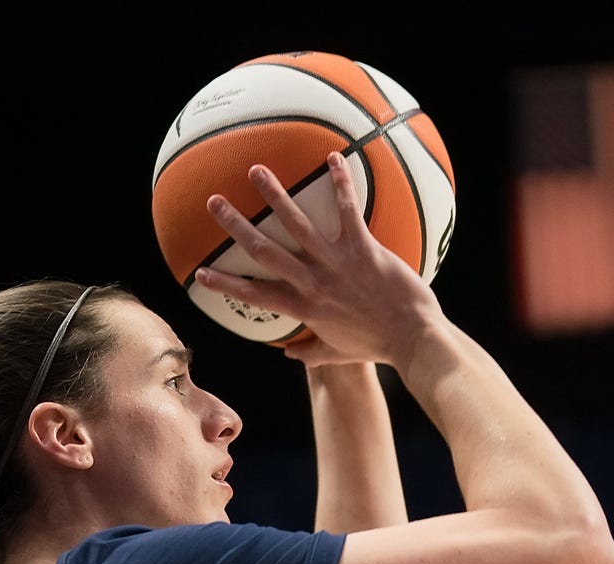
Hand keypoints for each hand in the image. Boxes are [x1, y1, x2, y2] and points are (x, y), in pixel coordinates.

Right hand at [195, 152, 446, 369]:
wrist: (412, 339)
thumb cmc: (377, 347)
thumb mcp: (337, 355)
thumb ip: (311, 353)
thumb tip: (289, 354)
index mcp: (304, 309)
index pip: (254, 296)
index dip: (225, 284)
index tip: (200, 273)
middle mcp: (313, 284)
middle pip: (264, 251)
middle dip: (236, 225)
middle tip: (215, 203)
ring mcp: (337, 264)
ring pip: (298, 225)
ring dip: (275, 195)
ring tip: (256, 171)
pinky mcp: (363, 249)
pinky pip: (348, 211)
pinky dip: (341, 183)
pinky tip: (333, 158)